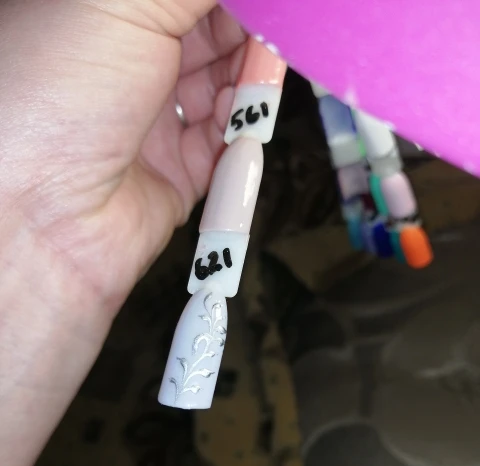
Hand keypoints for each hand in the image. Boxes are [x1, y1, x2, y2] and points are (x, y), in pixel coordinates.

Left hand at [0, 0, 245, 308]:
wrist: (38, 217)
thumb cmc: (57, 92)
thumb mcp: (124, 1)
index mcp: (99, 13)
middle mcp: (126, 64)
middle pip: (210, 32)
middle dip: (250, 25)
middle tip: (284, 22)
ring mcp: (152, 122)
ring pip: (224, 86)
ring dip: (251, 75)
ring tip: (266, 68)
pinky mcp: (177, 174)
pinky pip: (226, 144)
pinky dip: (243, 128)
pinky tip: (249, 114)